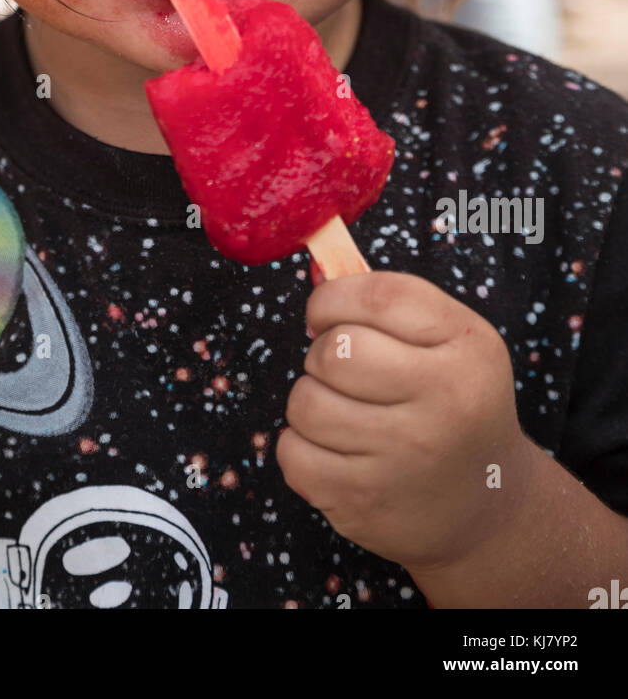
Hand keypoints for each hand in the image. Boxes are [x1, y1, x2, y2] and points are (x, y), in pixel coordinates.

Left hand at [275, 270, 535, 574]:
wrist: (486, 502)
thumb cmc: (454, 400)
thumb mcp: (451, 340)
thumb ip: (391, 303)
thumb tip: (317, 275)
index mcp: (467, 347)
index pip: (378, 296)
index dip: (333, 297)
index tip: (326, 313)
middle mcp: (444, 402)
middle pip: (335, 351)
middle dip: (321, 353)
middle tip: (341, 370)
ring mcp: (405, 459)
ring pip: (306, 403)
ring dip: (310, 401)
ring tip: (341, 412)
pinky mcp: (368, 504)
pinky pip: (293, 455)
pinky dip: (300, 448)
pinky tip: (334, 451)